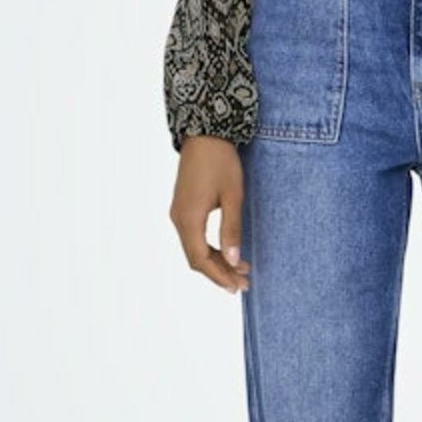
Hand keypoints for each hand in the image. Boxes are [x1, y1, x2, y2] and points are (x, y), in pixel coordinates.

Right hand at [169, 136, 251, 292]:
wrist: (205, 135)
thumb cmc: (221, 162)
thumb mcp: (232, 196)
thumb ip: (231, 230)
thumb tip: (234, 261)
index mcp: (189, 219)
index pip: (200, 260)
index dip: (219, 276)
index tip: (237, 286)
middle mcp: (179, 219)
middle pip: (196, 258)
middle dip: (219, 273)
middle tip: (243, 283)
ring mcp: (179, 213)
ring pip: (194, 249)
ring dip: (216, 261)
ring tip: (241, 270)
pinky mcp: (183, 207)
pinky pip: (193, 237)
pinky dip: (210, 248)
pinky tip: (228, 251)